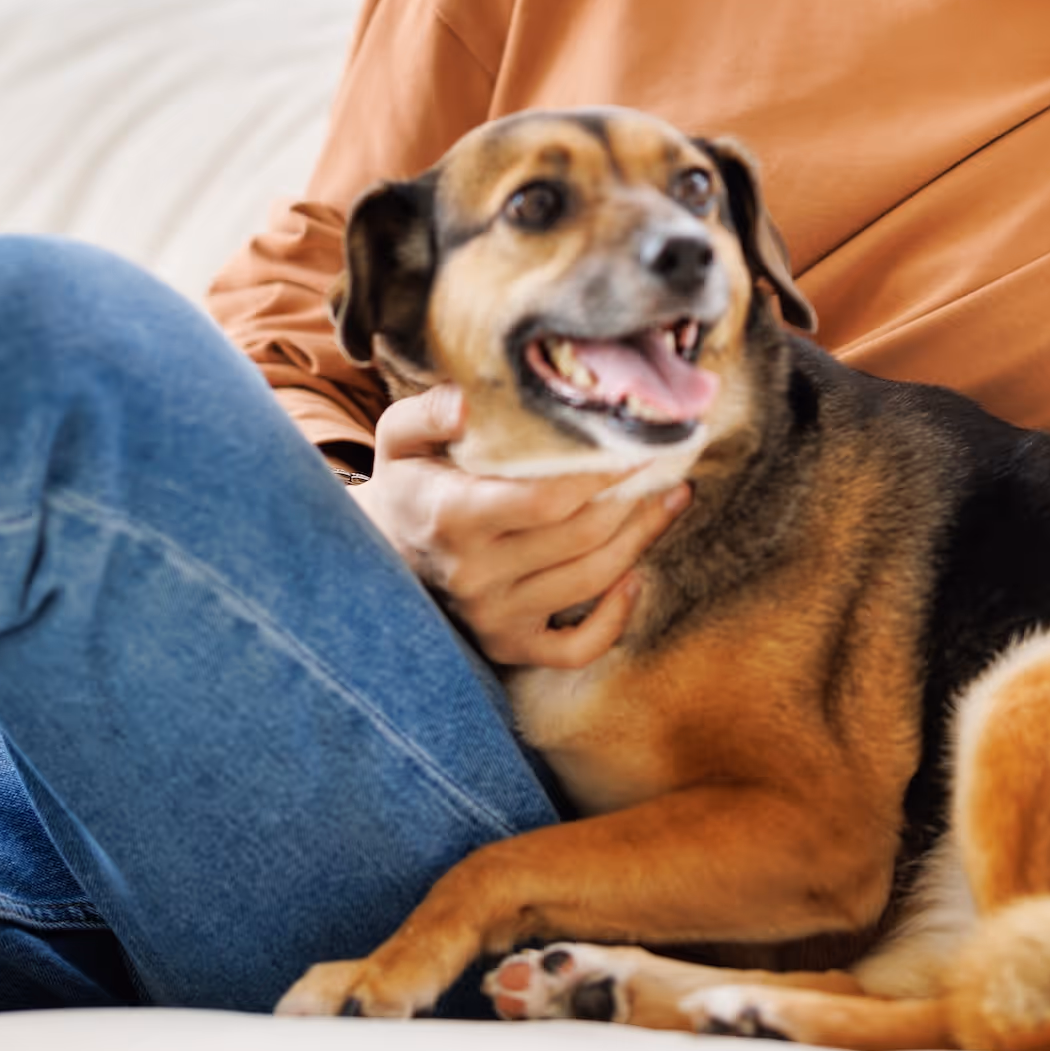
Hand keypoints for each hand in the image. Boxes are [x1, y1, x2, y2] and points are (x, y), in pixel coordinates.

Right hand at [351, 384, 690, 668]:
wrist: (378, 556)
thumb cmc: (408, 482)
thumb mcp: (401, 436)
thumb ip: (433, 411)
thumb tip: (470, 401)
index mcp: (452, 516)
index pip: (546, 499)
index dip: (602, 472)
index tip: (636, 437)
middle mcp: (475, 574)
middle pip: (583, 536)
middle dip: (636, 495)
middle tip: (672, 457)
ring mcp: (493, 617)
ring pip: (592, 581)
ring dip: (642, 537)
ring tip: (671, 495)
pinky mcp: (508, 645)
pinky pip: (576, 649)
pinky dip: (615, 619)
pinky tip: (636, 577)